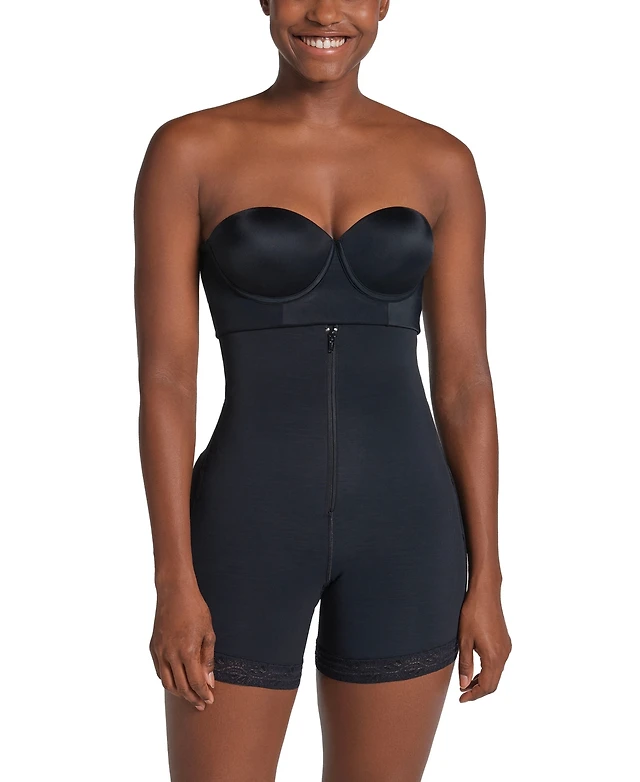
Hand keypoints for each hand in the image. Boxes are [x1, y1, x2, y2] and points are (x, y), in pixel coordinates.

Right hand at [149, 584, 215, 710]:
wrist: (174, 592)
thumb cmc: (195, 609)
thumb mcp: (208, 632)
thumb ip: (207, 658)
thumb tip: (209, 681)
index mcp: (187, 651)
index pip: (196, 682)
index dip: (204, 694)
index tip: (210, 700)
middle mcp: (171, 654)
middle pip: (181, 687)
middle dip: (192, 698)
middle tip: (201, 704)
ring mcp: (159, 651)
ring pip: (167, 683)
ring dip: (179, 694)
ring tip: (189, 697)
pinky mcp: (153, 647)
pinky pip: (160, 671)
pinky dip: (168, 680)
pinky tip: (176, 682)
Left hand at [457, 584, 511, 702]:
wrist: (485, 593)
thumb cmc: (473, 614)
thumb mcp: (464, 640)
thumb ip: (465, 664)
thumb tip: (464, 685)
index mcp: (494, 657)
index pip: (487, 686)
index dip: (474, 695)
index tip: (462, 699)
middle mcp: (504, 654)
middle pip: (494, 682)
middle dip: (479, 690)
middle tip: (463, 693)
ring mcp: (506, 647)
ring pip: (496, 672)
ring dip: (483, 680)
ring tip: (467, 682)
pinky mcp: (505, 641)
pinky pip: (498, 662)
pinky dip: (488, 670)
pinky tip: (476, 667)